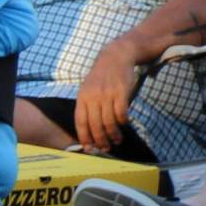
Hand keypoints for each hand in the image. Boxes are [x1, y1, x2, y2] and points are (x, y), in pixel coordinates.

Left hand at [74, 37, 142, 152]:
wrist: (115, 56)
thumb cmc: (101, 77)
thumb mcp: (87, 89)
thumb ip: (86, 106)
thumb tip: (87, 130)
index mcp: (82, 97)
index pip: (81, 122)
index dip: (84, 137)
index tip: (89, 148)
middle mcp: (93, 97)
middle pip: (95, 125)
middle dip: (100, 140)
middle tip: (106, 148)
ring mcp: (107, 94)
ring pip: (109, 121)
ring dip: (114, 134)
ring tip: (117, 140)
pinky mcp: (121, 92)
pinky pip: (121, 113)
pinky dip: (123, 122)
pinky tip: (125, 124)